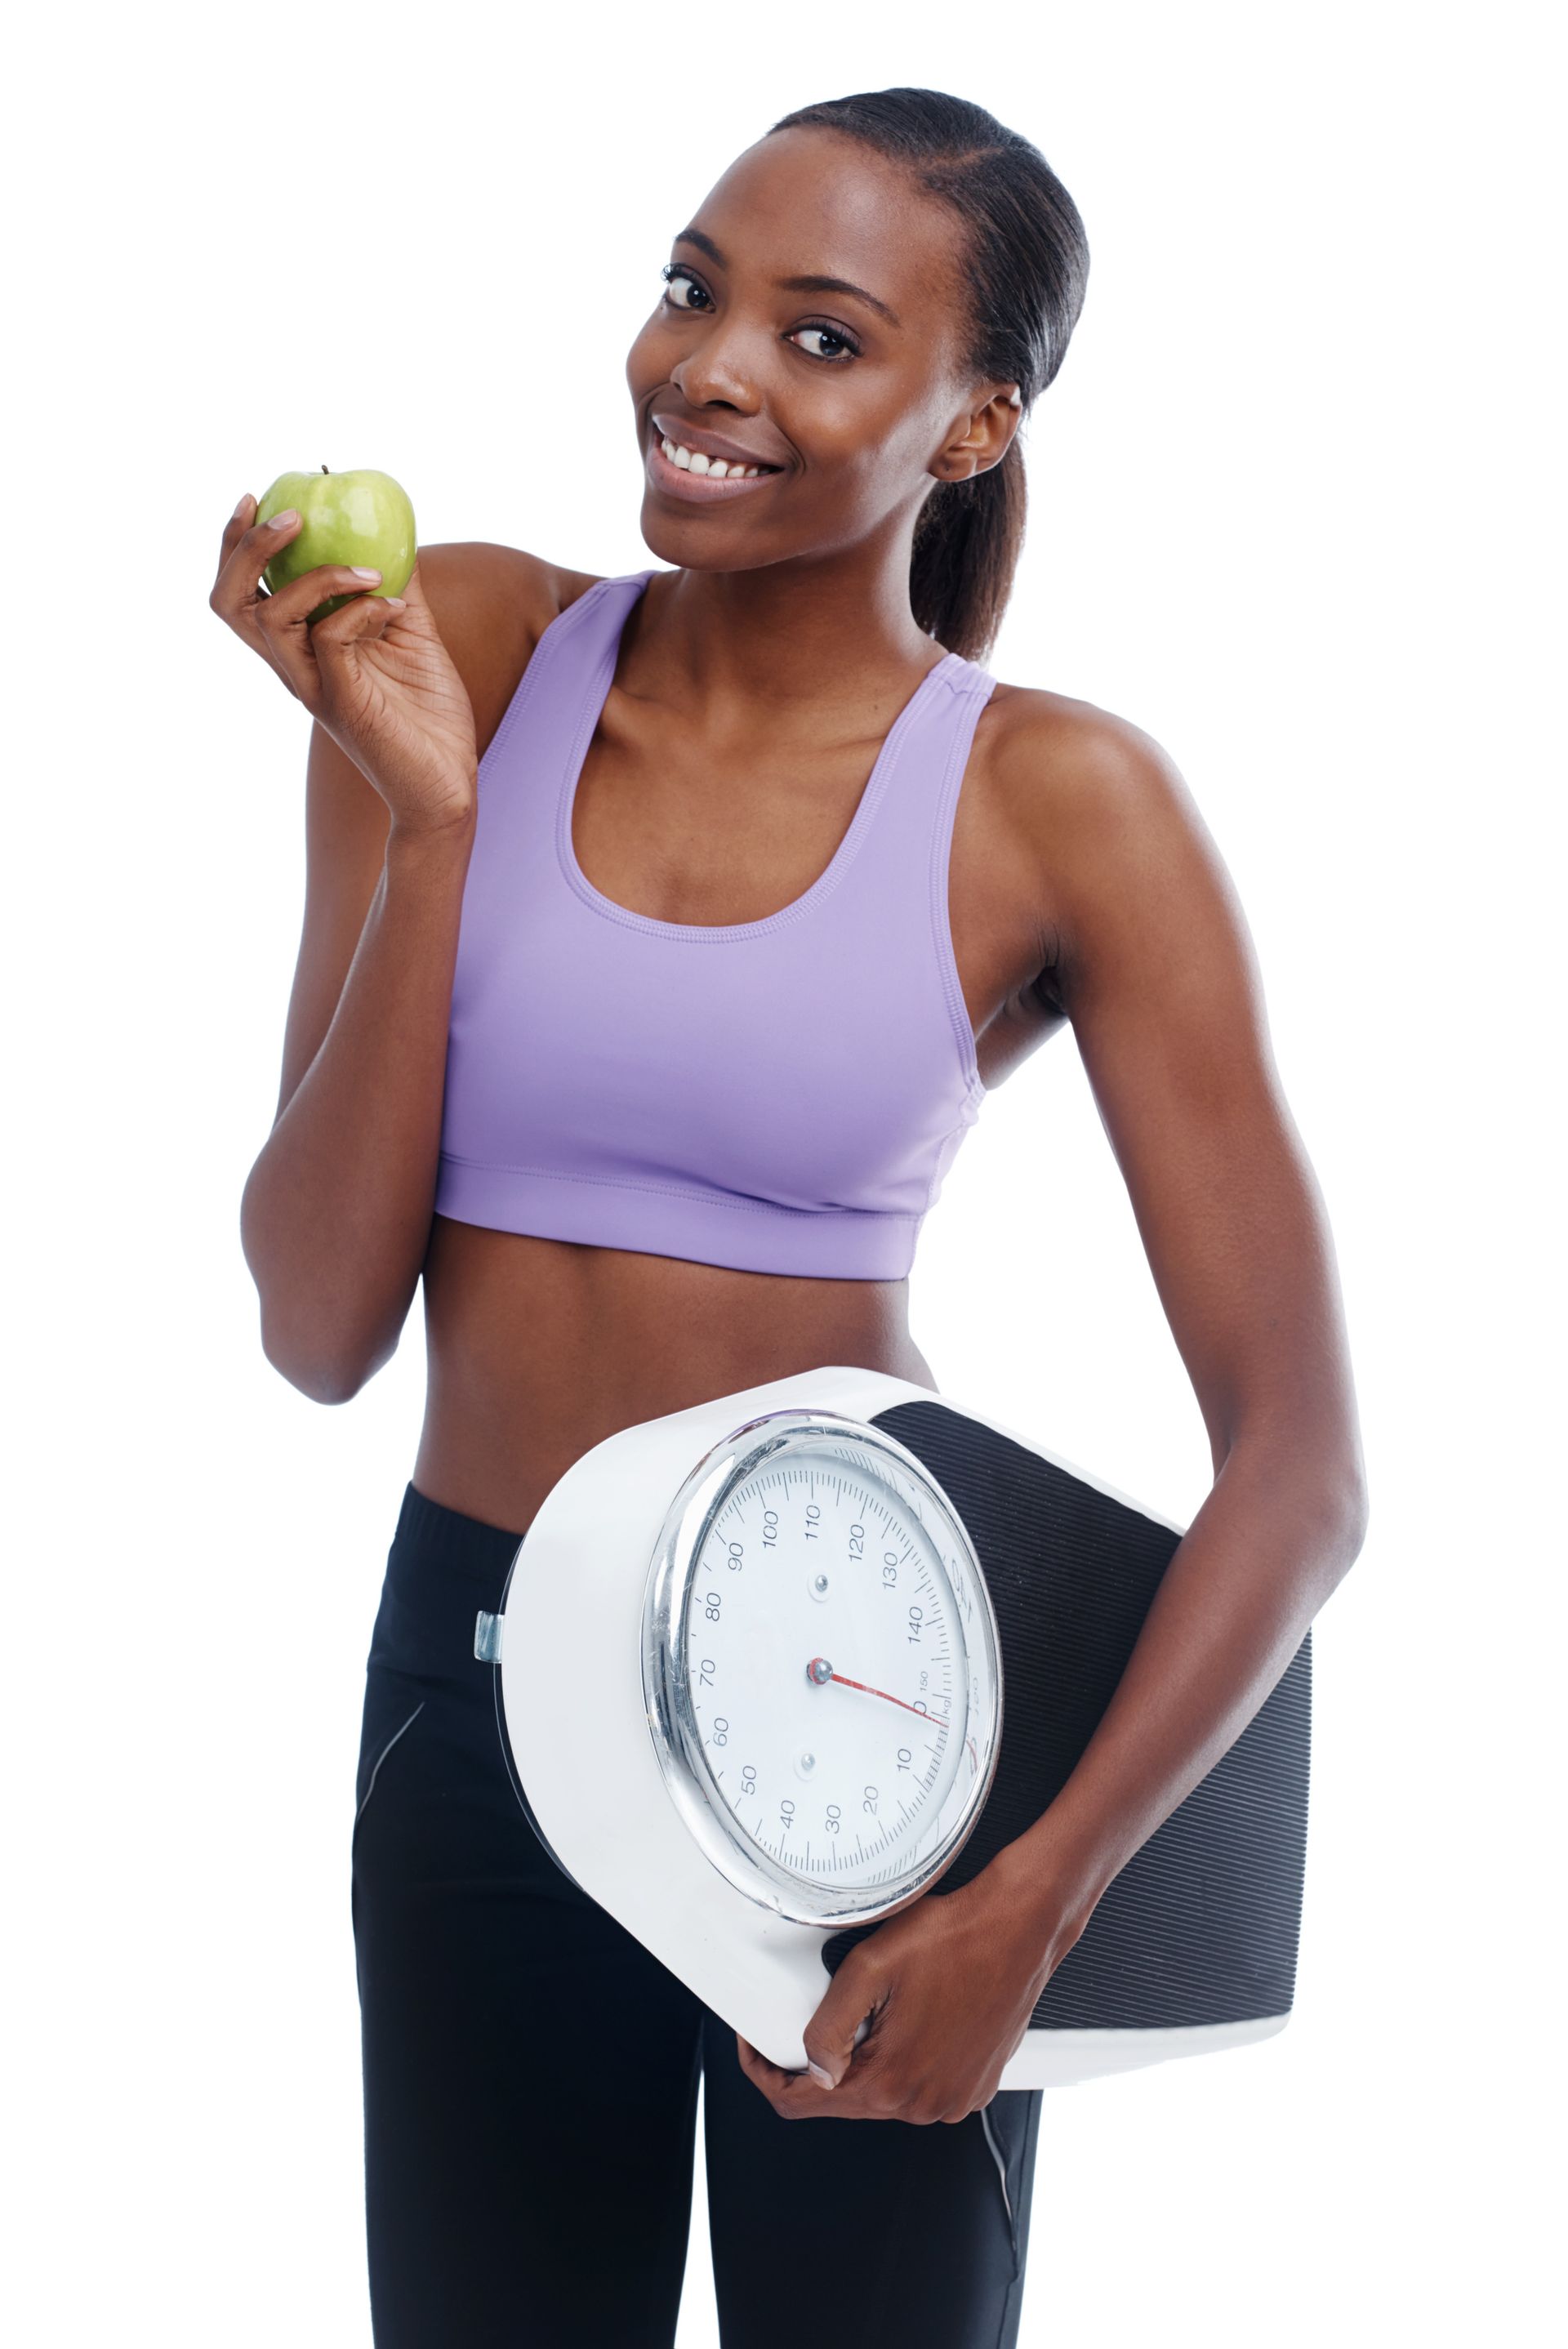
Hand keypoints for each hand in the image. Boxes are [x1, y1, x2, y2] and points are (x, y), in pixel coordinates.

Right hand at [209, 493, 477, 837]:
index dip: (235, 544)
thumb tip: (397, 529)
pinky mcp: (343, 702)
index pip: (242, 593)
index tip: (253, 497)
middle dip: (247, 549)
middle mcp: (295, 667)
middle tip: (291, 517)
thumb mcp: (412, 634)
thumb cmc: (428, 715)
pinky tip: (395, 608)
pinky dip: (358, 609)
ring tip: (367, 567)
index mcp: (299, 649)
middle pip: (230, 603)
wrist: (448, 783)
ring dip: (316, 576)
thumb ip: (398, 585)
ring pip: (270, 619)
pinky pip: (329, 639)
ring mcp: (314, 686)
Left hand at [735, 1859, 1082, 2123]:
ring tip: (880, 2003)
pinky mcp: (973, 2087)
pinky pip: (920, 2086)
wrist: (1021, 1927)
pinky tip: (914, 2017)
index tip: (758, 2046)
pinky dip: (905, 2060)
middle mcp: (923, 2103)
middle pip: (841, 2099)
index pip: (801, 2103)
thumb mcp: (870, 1967)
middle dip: (821, 2060)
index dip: (766, 2073)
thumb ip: (828, 2025)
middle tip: (824, 2007)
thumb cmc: (956, 1937)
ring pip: (881, 2093)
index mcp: (890, 2081)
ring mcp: (952, 2100)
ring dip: (867, 2058)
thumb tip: (810, 2068)